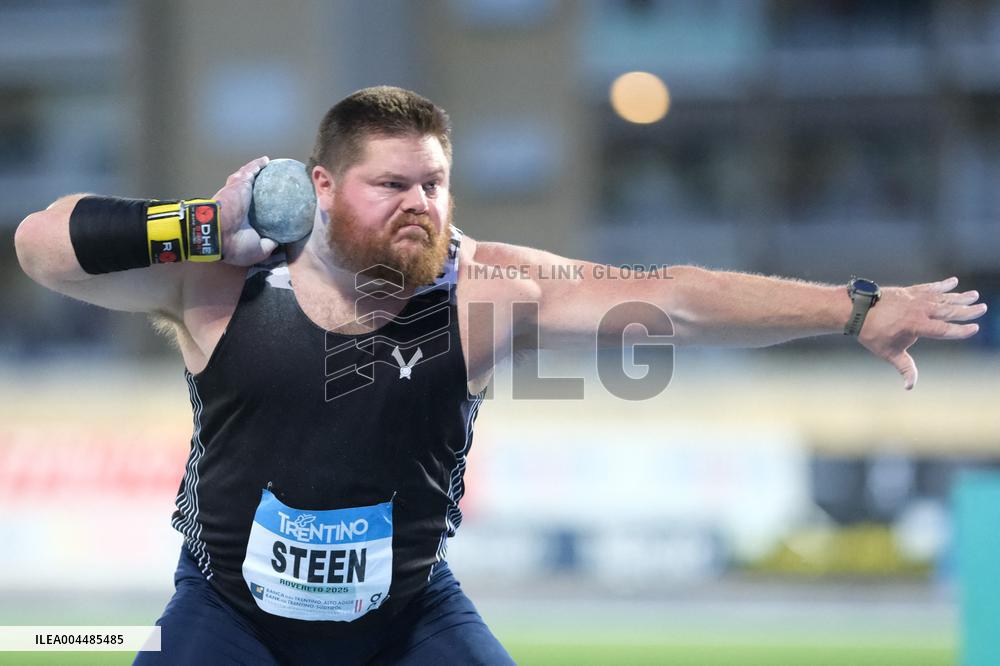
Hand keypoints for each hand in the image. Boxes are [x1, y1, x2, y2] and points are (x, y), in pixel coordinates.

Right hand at [212, 156, 278, 265]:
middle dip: (260, 187)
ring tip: (270, 167)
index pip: (254, 211)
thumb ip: (269, 244)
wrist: (220, 233)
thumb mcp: (258, 250)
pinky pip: (249, 171)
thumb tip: (280, 241)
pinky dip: (257, 165)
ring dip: (257, 172)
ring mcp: (237, 193)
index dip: (263, 207)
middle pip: (251, 192)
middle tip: (274, 183)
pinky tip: (267, 161)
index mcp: (243, 221)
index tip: (275, 206)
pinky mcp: (239, 183)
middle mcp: (239, 205)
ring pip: (248, 178)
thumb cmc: (236, 245)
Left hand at [859, 277, 986, 389]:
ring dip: (959, 297)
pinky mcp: (909, 291)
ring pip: (942, 297)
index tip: (975, 328)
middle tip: (983, 307)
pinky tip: (954, 281)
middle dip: (966, 310)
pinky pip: (929, 287)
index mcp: (917, 326)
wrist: (856, 311)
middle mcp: (919, 310)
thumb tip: (910, 387)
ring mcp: (915, 299)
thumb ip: (905, 368)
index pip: (944, 329)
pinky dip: (942, 285)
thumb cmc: (872, 334)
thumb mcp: (889, 353)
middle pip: (948, 310)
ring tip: (974, 295)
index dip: (960, 330)